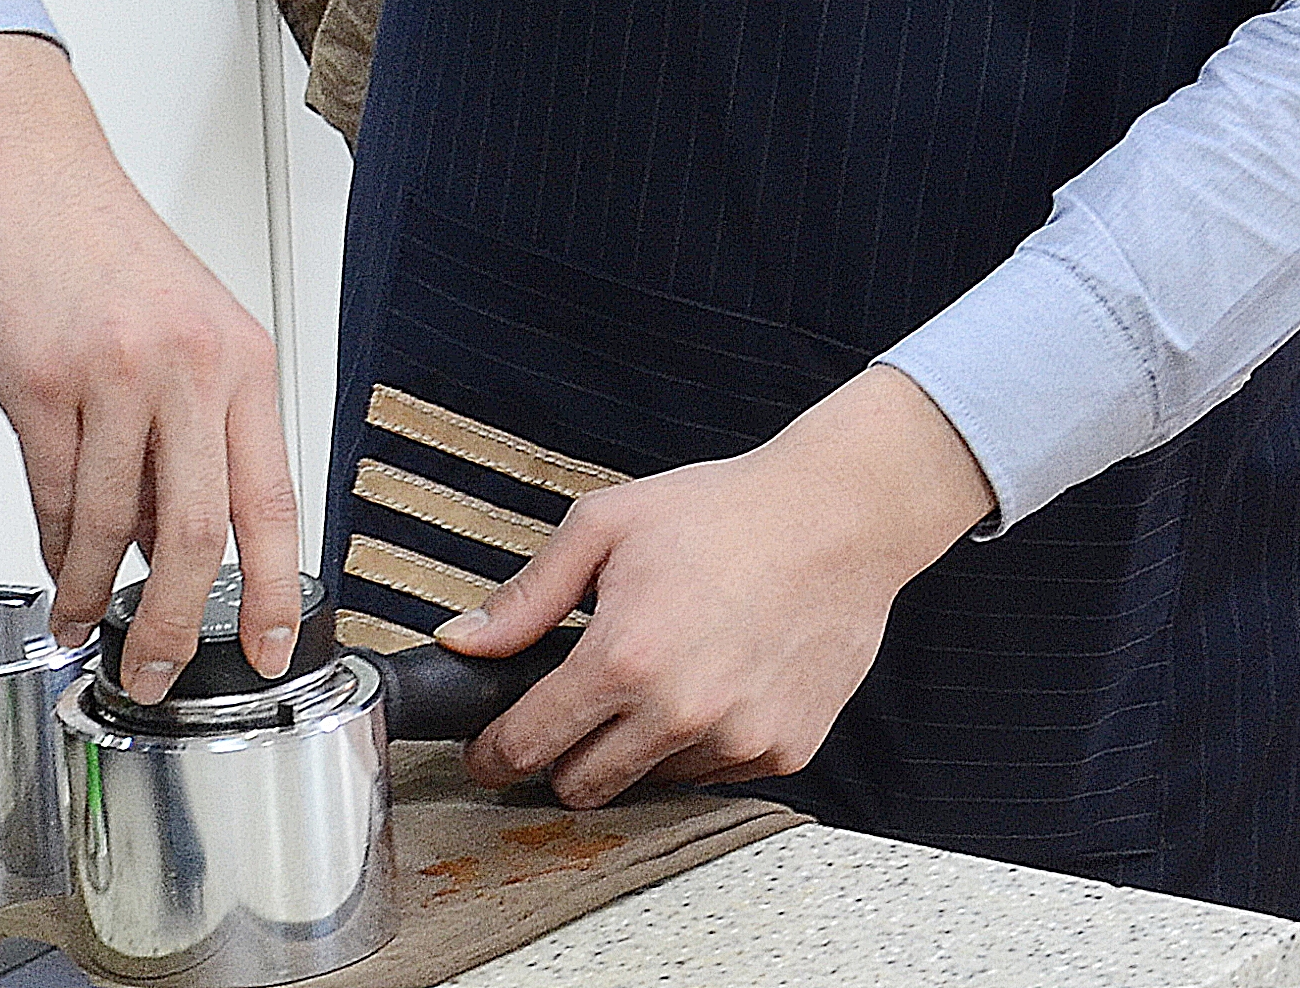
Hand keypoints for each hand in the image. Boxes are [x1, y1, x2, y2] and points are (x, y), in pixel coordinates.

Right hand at [0, 33, 305, 700]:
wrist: (33, 168)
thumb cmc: (108, 251)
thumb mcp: (188, 330)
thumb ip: (197, 433)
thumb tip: (176, 552)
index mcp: (241, 360)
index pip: (274, 500)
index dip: (278, 592)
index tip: (273, 654)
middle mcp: (188, 366)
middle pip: (197, 534)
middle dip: (177, 627)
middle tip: (157, 675)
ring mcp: (112, 372)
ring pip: (112, 526)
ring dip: (94, 595)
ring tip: (83, 624)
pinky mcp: (39, 378)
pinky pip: (51, 493)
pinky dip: (53, 548)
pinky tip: (54, 568)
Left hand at [436, 364, 995, 806]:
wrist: (837, 519)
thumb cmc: (720, 512)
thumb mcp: (605, 526)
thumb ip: (527, 596)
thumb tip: (462, 641)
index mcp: (622, 658)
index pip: (529, 746)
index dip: (494, 753)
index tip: (488, 750)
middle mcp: (678, 715)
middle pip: (582, 787)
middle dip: (559, 758)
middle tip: (566, 713)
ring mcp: (735, 741)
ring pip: (648, 783)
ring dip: (635, 749)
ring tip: (658, 675)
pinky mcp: (782, 753)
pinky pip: (713, 774)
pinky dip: (698, 743)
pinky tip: (712, 680)